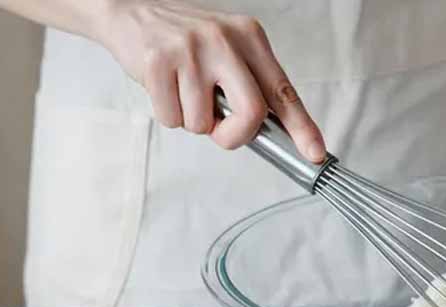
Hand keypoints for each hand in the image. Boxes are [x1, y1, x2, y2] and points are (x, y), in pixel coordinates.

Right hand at [96, 0, 324, 160]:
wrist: (131, 11)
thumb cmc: (184, 39)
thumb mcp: (228, 49)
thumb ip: (251, 84)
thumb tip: (275, 131)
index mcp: (250, 37)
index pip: (283, 90)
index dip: (302, 127)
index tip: (315, 153)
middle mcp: (225, 40)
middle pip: (251, 113)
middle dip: (235, 136)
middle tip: (221, 132)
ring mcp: (191, 50)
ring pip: (204, 123)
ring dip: (192, 120)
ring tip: (182, 90)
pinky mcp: (158, 62)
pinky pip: (172, 118)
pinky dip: (168, 114)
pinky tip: (164, 87)